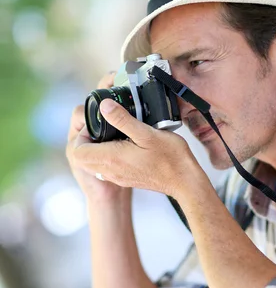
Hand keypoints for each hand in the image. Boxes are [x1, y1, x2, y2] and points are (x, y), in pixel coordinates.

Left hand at [70, 97, 207, 201]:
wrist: (184, 181)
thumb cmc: (170, 158)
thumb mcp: (146, 133)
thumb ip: (122, 119)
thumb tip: (104, 106)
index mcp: (112, 158)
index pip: (78, 151)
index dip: (81, 135)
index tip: (97, 123)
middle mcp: (110, 170)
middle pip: (83, 158)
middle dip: (87, 140)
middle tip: (102, 126)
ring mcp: (117, 176)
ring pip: (93, 163)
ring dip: (96, 148)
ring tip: (113, 133)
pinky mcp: (125, 178)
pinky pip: (105, 167)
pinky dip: (106, 155)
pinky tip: (123, 144)